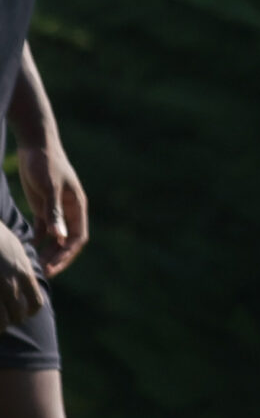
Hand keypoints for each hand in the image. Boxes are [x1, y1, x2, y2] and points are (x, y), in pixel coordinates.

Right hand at [0, 223, 40, 329]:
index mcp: (23, 273)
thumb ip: (24, 268)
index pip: (35, 303)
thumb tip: (29, 280)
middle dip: (13, 320)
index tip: (25, 314)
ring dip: (1, 325)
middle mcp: (9, 283)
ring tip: (0, 327)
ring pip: (1, 319)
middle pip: (17, 314)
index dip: (30, 312)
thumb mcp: (17, 250)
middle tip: (8, 321)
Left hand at [18, 137, 86, 275]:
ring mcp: (56, 210)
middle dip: (56, 258)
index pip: (77, 238)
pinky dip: (35, 241)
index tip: (52, 267)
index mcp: (77, 208)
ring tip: (33, 265)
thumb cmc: (45, 164)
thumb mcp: (49, 188)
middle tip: (41, 272)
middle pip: (66, 242)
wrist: (36, 145)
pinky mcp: (43, 207)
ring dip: (46, 251)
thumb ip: (54, 212)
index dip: (66, 255)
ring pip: (54, 238)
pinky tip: (25, 249)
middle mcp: (69, 212)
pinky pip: (42, 230)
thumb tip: (59, 238)